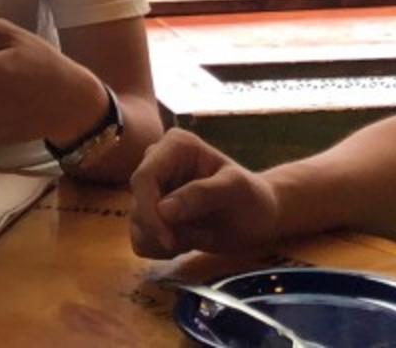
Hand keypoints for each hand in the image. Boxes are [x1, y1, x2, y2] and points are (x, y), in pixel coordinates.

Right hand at [128, 129, 283, 256]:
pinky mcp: (152, 214)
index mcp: (175, 145)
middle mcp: (157, 162)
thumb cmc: (252, 198)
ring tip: (201, 235)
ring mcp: (153, 189)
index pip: (144, 178)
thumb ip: (202, 195)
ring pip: (137, 226)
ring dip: (168, 242)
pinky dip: (164, 250)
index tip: (169, 240)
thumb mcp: (235, 191)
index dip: (150, 211)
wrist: (258, 219)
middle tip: (200, 238)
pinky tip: (190, 241)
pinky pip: (142, 240)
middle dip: (164, 230)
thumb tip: (162, 210)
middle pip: (137, 203)